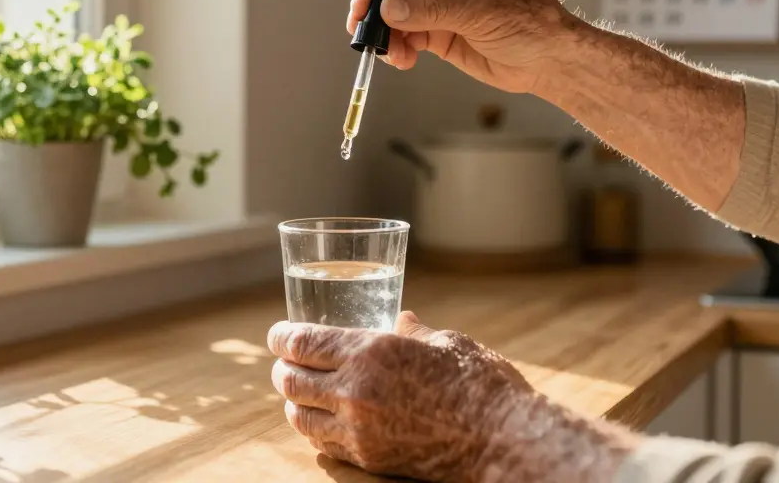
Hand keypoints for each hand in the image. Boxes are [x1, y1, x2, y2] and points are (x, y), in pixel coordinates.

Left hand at [268, 311, 533, 481]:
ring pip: (301, 418)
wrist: (501, 438)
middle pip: (292, 382)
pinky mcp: (370, 459)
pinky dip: (316, 429)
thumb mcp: (445, 341)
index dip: (282, 338)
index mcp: (370, 351)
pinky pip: (326, 444)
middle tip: (285, 362)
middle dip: (282, 369)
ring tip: (299, 393)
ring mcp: (359, 430)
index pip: (303, 344)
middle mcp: (355, 391)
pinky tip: (324, 421)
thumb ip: (413, 331)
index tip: (277, 334)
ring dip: (295, 403)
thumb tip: (401, 319)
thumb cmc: (480, 382)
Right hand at [347, 0, 577, 94]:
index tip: (363, 5)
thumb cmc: (528, 24)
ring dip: (387, 34)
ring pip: (395, 13)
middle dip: (378, 10)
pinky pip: (406, 35)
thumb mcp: (478, 12)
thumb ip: (430, 10)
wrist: (549, 60)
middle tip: (365, 33)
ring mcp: (439, 4)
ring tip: (392, 55)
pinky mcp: (438, 31)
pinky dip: (398, 48)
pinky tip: (402, 60)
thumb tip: (387, 8)